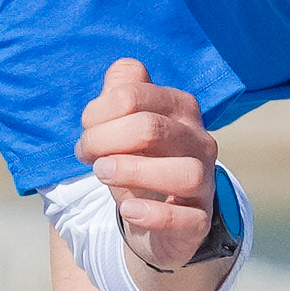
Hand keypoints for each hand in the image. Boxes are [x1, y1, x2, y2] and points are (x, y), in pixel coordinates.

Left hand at [77, 57, 227, 270]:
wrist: (156, 217)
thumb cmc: (138, 162)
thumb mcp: (125, 124)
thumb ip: (122, 91)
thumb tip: (123, 70)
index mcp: (180, 108)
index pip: (133, 96)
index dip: (97, 114)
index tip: (85, 136)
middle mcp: (199, 141)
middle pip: (151, 128)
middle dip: (105, 140)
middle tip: (87, 156)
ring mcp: (204, 182)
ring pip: (184, 172)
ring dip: (132, 171)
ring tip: (103, 174)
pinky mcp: (199, 220)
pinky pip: (186, 218)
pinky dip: (153, 214)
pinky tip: (128, 210)